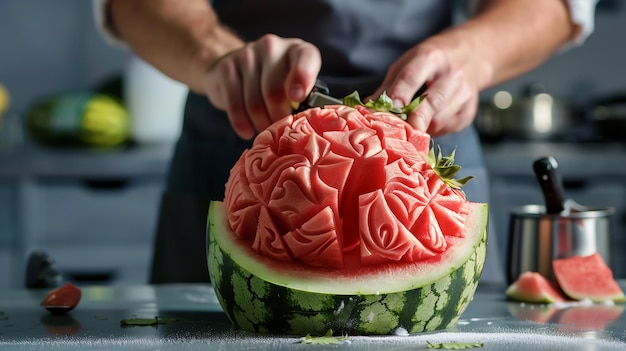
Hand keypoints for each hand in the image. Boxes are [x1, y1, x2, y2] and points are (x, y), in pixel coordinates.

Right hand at [202, 34, 321, 138]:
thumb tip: (304, 123)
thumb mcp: (296, 84)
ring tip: (264, 131)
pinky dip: (241, 122)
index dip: (302, 78)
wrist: (239, 66)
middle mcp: (272, 47)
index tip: (297, 98)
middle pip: (275, 91)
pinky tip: (246, 131)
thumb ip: (305, 97)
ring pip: (254, 102)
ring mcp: (247, 54)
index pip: (305, 59)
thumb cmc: (277, 81)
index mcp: (297, 50)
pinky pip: (234, 103)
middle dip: (278, 118)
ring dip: (260, 123)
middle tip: (279, 130)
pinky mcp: (226, 67)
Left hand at [371, 35, 489, 136]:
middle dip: (417, 119)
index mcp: (430, 58)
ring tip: (408, 128)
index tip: (388, 109)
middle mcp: (451, 74)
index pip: (412, 77)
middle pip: (433, 102)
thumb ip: (389, 86)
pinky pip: (447, 128)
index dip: (399, 95)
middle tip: (404, 133)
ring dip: (421, 128)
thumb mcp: (408, 63)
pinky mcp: (468, 112)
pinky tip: (427, 124)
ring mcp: (463, 94)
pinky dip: (433, 131)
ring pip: (440, 120)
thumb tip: (368, 107)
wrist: (470, 56)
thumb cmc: (430, 62)